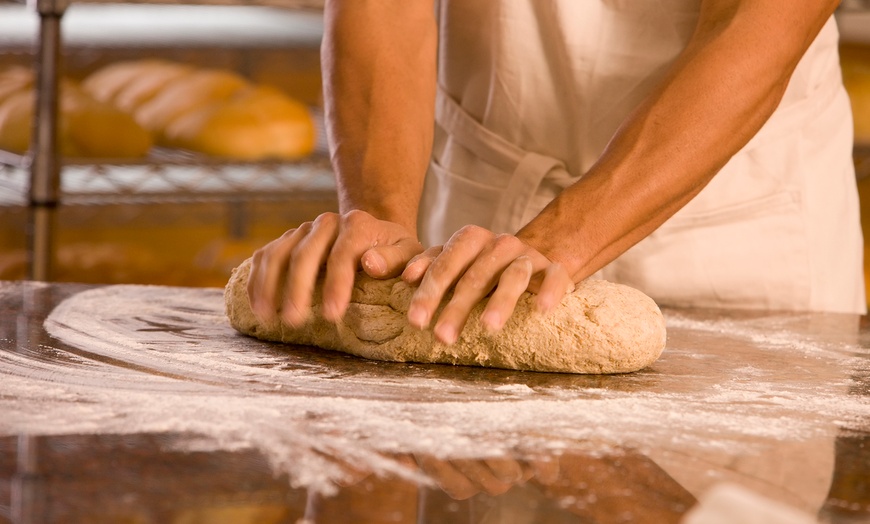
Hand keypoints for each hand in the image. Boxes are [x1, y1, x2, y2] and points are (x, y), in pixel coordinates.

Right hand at [247, 210, 422, 326]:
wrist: (375, 236)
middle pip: (305, 253)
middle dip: (297, 288)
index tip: (331, 314)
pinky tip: (256, 306)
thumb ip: (395, 259)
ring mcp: (303, 231)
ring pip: (278, 252)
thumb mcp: (408, 254)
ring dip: (269, 285)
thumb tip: (370, 264)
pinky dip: (257, 280)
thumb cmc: (395, 253)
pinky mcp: (287, 241)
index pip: (343, 254)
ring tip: (267, 316)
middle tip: (294, 321)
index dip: (336, 284)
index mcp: (357, 225)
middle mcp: (326, 223)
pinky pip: (265, 256)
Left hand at [402, 225, 573, 344]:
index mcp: (471, 239)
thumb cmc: (482, 267)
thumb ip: (428, 266)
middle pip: (475, 275)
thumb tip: (407, 277)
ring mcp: (528, 255)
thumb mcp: (453, 263)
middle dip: (457, 307)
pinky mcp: (554, 268)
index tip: (416, 321)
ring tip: (489, 327)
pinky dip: (549, 291)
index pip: (445, 264)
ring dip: (501, 301)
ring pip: (513, 276)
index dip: (429, 292)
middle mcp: (499, 244)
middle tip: (442, 337)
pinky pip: (554, 277)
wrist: (531, 258)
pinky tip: (541, 311)